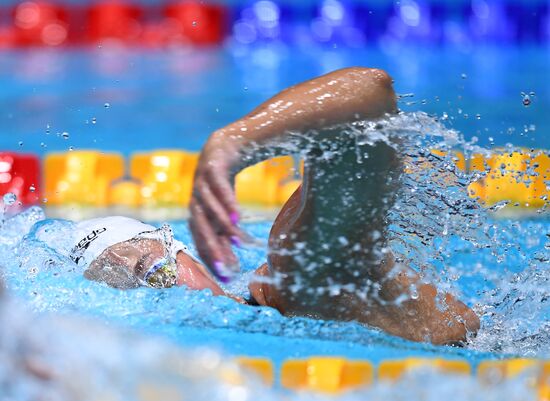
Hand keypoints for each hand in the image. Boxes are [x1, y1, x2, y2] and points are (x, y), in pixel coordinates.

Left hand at [189, 132, 248, 282]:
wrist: (222, 149)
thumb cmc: (223, 187)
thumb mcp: (225, 214)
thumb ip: (227, 237)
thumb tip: (233, 268)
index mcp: (197, 217)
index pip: (202, 242)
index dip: (213, 260)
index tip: (226, 278)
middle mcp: (195, 203)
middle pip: (201, 229)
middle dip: (214, 249)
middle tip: (226, 268)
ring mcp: (200, 186)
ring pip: (210, 209)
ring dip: (223, 227)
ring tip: (239, 242)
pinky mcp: (210, 169)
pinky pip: (218, 188)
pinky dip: (226, 202)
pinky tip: (238, 216)